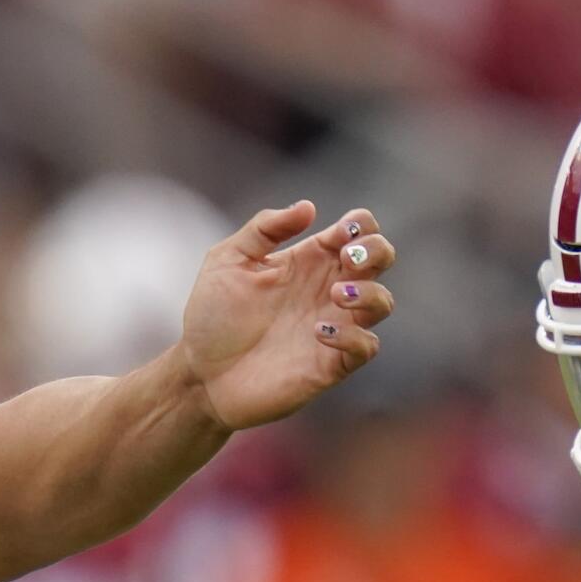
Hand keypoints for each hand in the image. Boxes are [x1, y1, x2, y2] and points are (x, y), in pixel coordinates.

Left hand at [177, 202, 395, 431]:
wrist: (198, 374)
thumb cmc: (212, 316)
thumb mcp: (228, 260)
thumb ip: (264, 228)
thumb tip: (308, 207)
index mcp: (308, 261)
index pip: (357, 232)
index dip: (361, 225)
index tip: (344, 231)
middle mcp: (326, 290)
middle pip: (380, 259)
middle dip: (376, 251)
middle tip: (349, 256)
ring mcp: (333, 326)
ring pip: (382, 302)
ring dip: (369, 292)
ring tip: (338, 293)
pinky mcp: (329, 364)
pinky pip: (366, 347)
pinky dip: (353, 336)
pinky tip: (320, 331)